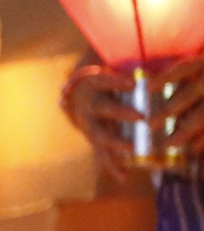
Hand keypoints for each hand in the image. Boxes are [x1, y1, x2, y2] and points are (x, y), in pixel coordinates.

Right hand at [63, 55, 203, 178]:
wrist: (75, 96)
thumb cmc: (103, 77)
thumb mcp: (108, 65)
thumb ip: (129, 62)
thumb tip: (157, 52)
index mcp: (91, 84)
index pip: (100, 81)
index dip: (114, 82)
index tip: (131, 82)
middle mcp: (88, 106)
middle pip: (101, 109)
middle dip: (120, 113)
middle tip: (140, 116)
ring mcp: (89, 125)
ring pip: (100, 135)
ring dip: (115, 142)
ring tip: (130, 147)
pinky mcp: (94, 140)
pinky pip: (102, 155)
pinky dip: (112, 167)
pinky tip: (124, 178)